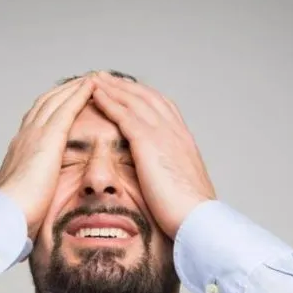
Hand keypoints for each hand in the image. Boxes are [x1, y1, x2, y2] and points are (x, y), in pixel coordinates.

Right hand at [0, 76, 96, 239]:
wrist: (9, 211)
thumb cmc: (18, 212)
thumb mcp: (25, 194)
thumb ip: (33, 188)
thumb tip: (38, 197)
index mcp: (20, 149)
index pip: (36, 119)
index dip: (51, 107)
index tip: (63, 100)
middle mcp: (25, 135)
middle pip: (46, 102)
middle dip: (63, 90)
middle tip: (80, 81)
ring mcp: (35, 134)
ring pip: (56, 99)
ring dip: (73, 87)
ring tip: (90, 78)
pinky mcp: (49, 137)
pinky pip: (67, 108)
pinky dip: (79, 94)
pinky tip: (91, 87)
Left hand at [89, 72, 215, 237]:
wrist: (197, 216)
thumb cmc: (190, 211)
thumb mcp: (182, 186)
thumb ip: (171, 175)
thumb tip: (166, 181)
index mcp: (183, 140)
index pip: (162, 107)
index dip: (144, 96)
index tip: (130, 90)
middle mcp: (175, 130)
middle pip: (147, 97)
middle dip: (126, 85)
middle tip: (108, 76)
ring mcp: (162, 133)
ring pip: (134, 100)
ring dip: (113, 87)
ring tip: (96, 78)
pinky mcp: (147, 142)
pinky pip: (123, 114)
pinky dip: (108, 100)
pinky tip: (95, 94)